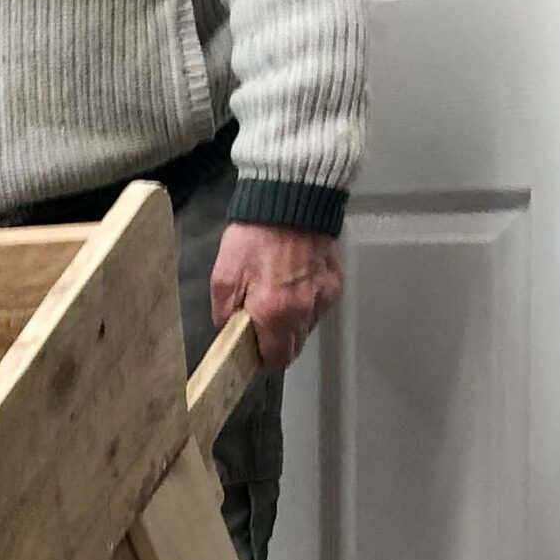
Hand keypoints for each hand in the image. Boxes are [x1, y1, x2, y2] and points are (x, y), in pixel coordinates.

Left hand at [211, 223, 342, 371]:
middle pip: (293, 347)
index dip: (261, 359)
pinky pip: (318, 307)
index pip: (275, 359)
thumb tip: (230, 332)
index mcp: (274, 311)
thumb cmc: (254, 235)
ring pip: (306, 328)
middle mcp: (304, 310)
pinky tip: (292, 282)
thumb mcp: (224, 275)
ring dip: (290, 323)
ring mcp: (323, 297)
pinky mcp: (335, 283)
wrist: (290, 200)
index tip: (251, 350)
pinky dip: (305, 303)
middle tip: (259, 324)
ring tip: (275, 296)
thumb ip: (225, 312)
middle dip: (275, 343)